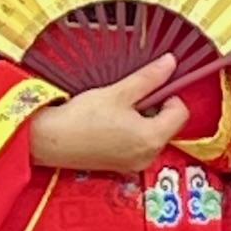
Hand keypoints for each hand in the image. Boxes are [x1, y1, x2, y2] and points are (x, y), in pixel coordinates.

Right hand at [29, 55, 190, 172]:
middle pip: (168, 125)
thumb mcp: (118, 92)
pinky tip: (110, 124)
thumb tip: (171, 63)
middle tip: (129, 97)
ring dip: (142, 119)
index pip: (181, 113)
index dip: (170, 95)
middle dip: (155, 108)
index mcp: (153, 138)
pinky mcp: (121, 167)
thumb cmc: (82, 117)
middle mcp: (149, 156)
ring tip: (117, 110)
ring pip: (152, 135)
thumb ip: (148, 79)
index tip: (150, 86)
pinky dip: (131, 132)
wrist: (49, 141)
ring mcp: (135, 165)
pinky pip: (138, 146)